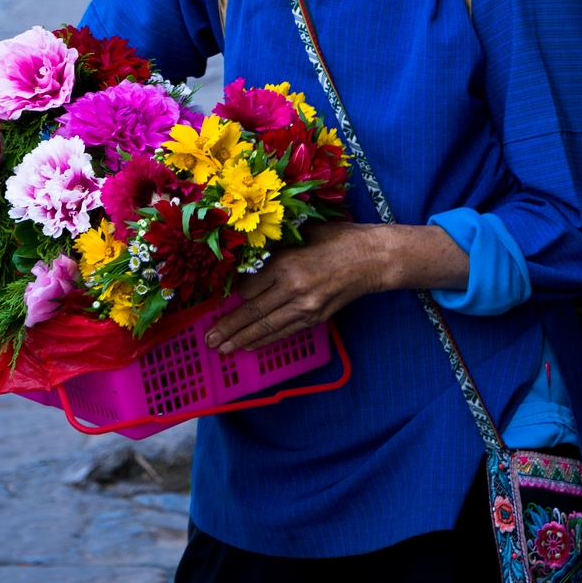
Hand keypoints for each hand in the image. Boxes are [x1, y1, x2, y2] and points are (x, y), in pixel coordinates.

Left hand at [205, 221, 468, 354]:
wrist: (373, 257)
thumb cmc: (337, 238)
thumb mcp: (300, 233)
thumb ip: (274, 250)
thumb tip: (247, 264)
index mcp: (286, 263)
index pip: (247, 287)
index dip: (232, 296)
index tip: (218, 301)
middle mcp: (293, 288)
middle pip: (252, 313)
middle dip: (228, 328)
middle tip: (209, 340)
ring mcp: (306, 306)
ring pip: (267, 328)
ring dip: (243, 340)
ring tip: (223, 349)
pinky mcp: (317, 317)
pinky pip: (286, 332)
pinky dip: (267, 341)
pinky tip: (251, 345)